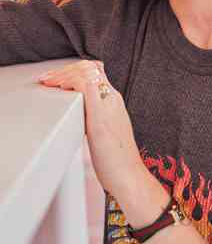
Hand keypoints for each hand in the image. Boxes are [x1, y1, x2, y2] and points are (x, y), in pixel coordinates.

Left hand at [37, 60, 143, 196]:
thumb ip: (93, 119)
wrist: (130, 177)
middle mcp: (112, 99)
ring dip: (63, 74)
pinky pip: (86, 85)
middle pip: (90, 67)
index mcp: (113, 101)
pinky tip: (59, 90)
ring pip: (87, 71)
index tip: (57, 77)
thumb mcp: (104, 132)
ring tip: (49, 82)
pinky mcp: (101, 117)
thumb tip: (77, 117)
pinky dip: (69, 82)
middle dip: (65, 69)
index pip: (96, 71)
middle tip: (48, 78)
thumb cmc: (116, 162)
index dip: (74, 70)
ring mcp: (108, 106)